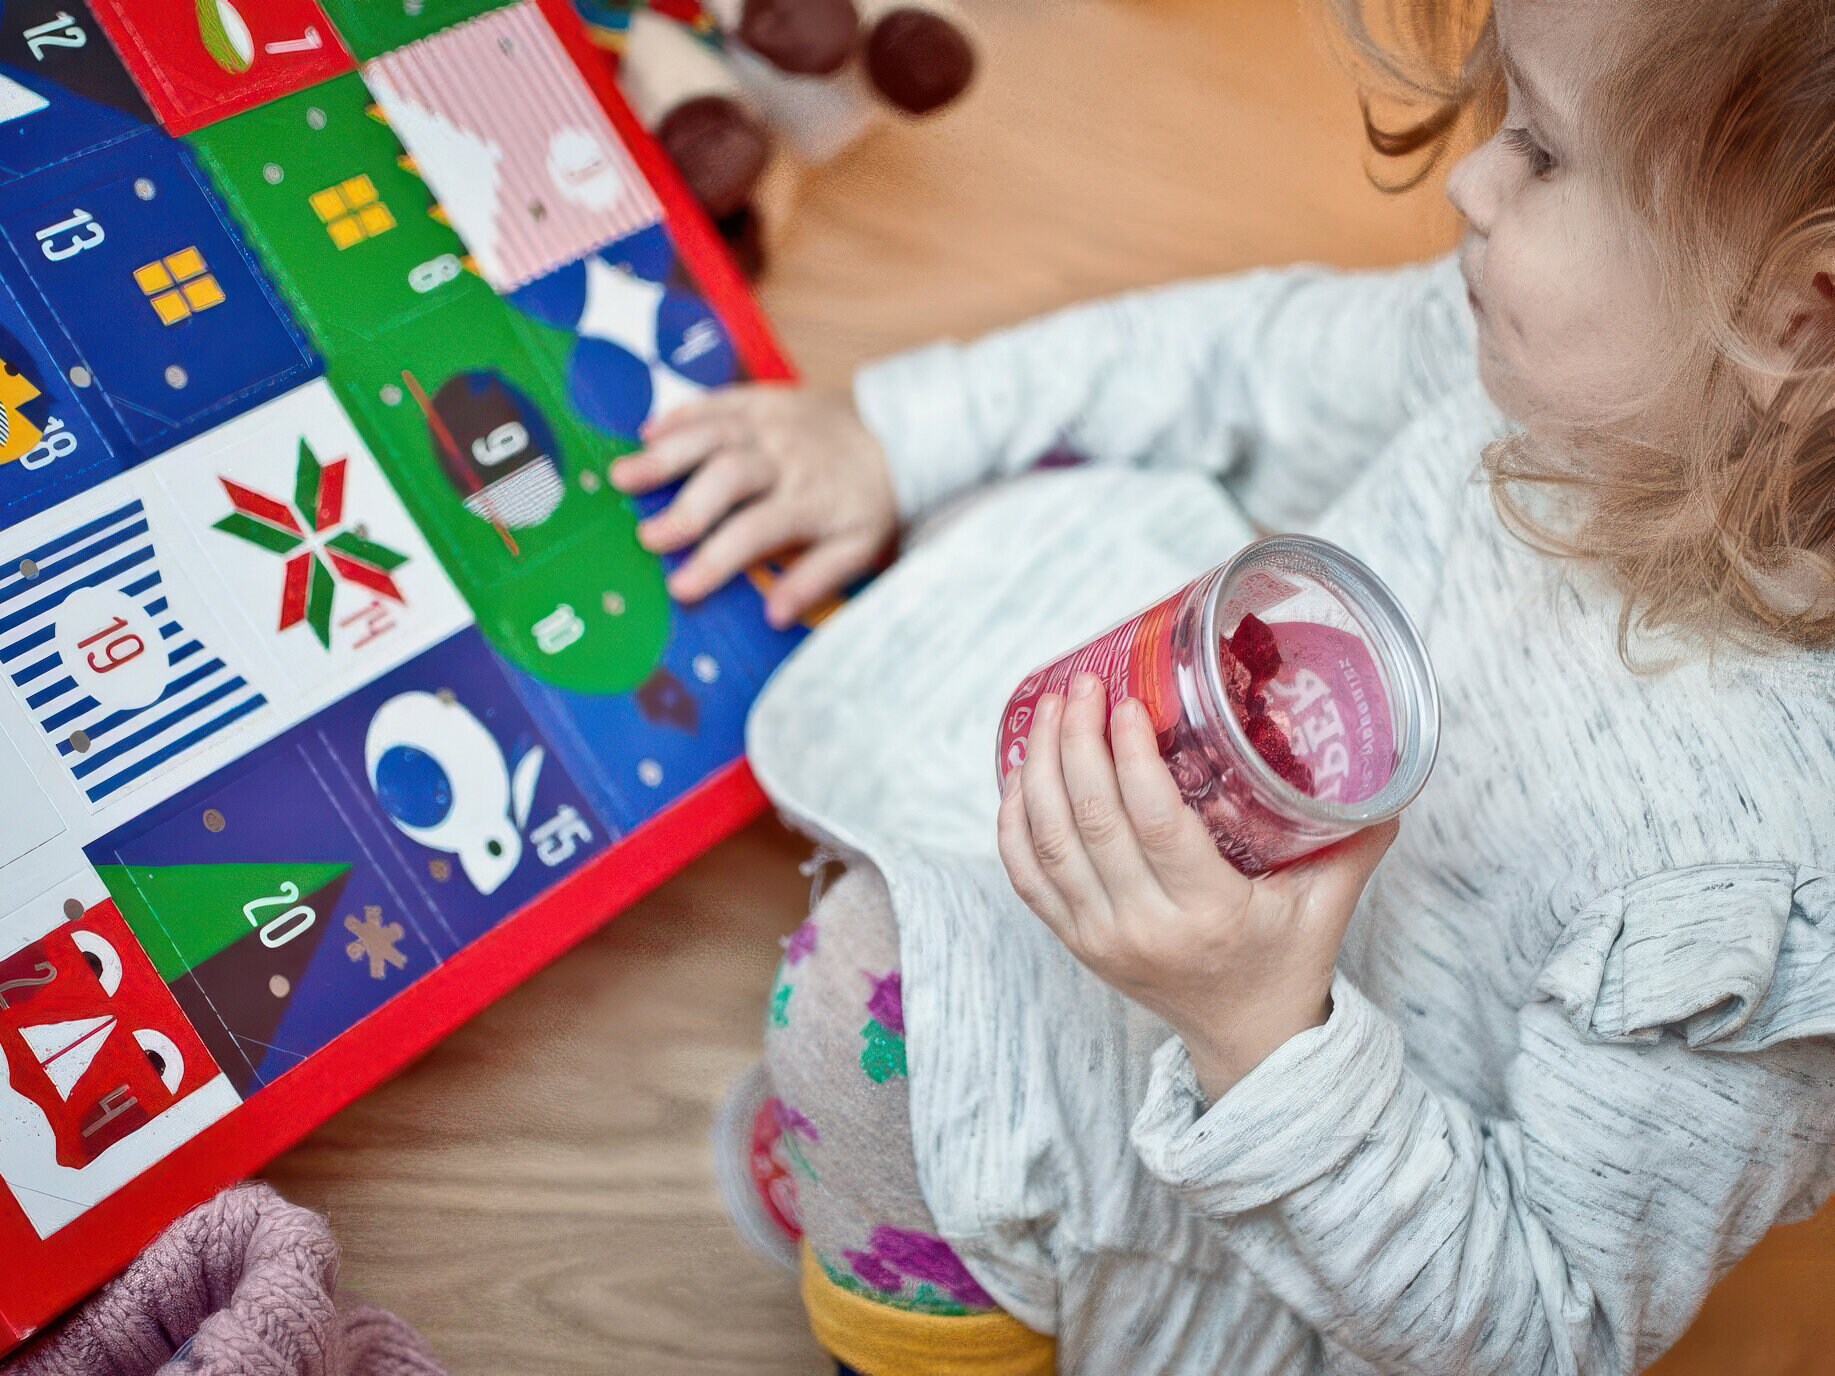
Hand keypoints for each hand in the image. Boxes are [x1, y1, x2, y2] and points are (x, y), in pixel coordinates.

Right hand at [610, 384, 897, 627]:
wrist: (901, 431)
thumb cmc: (873, 497)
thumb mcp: (860, 546)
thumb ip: (816, 580)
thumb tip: (774, 615)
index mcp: (810, 499)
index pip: (754, 532)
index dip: (716, 561)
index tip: (681, 589)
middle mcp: (786, 457)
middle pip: (726, 479)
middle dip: (684, 508)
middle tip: (646, 537)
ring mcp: (771, 422)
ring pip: (711, 434)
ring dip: (665, 455)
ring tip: (623, 476)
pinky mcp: (763, 398)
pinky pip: (717, 401)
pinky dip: (681, 415)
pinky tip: (647, 432)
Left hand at [996, 672, 1397, 1101]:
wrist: (1245, 1045)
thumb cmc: (1287, 963)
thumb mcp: (1328, 906)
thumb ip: (1354, 840)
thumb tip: (1386, 771)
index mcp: (1207, 914)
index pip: (1154, 824)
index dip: (1131, 757)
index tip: (1127, 704)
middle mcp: (1142, 928)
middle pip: (1090, 822)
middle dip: (1076, 742)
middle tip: (1081, 686)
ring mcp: (1098, 938)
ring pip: (1045, 843)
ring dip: (1039, 768)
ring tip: (1047, 709)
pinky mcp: (1073, 942)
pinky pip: (1024, 876)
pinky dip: (1013, 820)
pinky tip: (1020, 771)